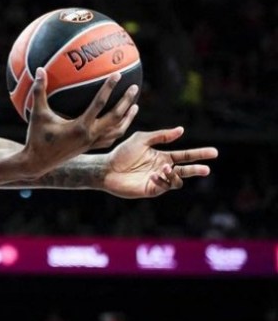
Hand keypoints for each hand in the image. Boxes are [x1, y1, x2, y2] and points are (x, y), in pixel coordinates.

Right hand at [22, 68, 139, 176]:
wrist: (38, 163)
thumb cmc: (37, 137)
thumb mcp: (37, 114)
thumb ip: (39, 91)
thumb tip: (40, 70)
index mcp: (80, 126)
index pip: (99, 104)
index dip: (109, 88)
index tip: (117, 75)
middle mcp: (90, 135)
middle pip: (115, 117)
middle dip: (126, 102)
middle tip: (134, 88)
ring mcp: (92, 143)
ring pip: (117, 131)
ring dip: (128, 118)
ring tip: (134, 106)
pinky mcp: (90, 148)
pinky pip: (110, 138)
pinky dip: (118, 130)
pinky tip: (120, 123)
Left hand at [101, 126, 217, 197]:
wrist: (107, 168)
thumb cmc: (122, 153)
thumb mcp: (141, 139)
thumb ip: (161, 136)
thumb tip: (182, 130)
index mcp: (162, 156)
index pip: (184, 155)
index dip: (199, 154)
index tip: (214, 152)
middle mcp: (163, 169)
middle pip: (186, 170)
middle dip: (197, 169)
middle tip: (207, 169)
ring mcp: (158, 180)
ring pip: (177, 180)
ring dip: (174, 174)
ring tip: (165, 168)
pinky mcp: (152, 190)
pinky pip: (165, 187)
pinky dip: (163, 180)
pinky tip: (154, 175)